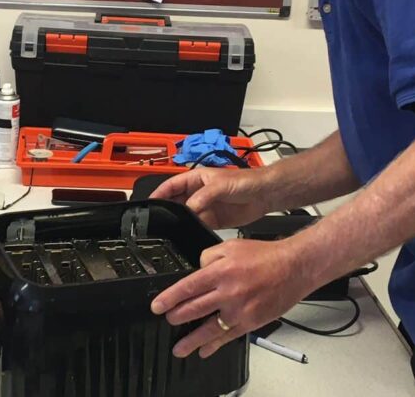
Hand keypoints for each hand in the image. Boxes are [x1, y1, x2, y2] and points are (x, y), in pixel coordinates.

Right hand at [150, 167, 270, 228]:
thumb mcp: (221, 185)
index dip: (159, 193)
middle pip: (176, 202)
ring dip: (180, 222)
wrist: (265, 194)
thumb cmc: (246, 181)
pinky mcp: (214, 220)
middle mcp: (198, 193)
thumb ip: (204, 196)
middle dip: (167, 210)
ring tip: (171, 230)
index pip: (171, 185)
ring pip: (187, 216)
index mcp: (196, 179)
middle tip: (157, 220)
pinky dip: (193, 230)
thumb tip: (189, 209)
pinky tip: (189, 235)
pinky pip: (198, 225)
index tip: (150, 203)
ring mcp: (205, 207)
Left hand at [150, 238, 310, 357]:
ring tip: (179, 348)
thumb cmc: (265, 256)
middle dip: (177, 318)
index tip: (157, 306)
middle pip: (194, 309)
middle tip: (168, 321)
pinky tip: (204, 350)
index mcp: (221, 271)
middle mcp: (228, 292)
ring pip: (209, 328)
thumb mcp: (230, 246)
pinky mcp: (251, 322)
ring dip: (191, 340)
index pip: (187, 287)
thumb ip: (209, 256)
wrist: (294, 267)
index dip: (169, 298)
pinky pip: (228, 336)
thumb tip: (197, 270)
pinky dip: (214, 345)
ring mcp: (239, 309)